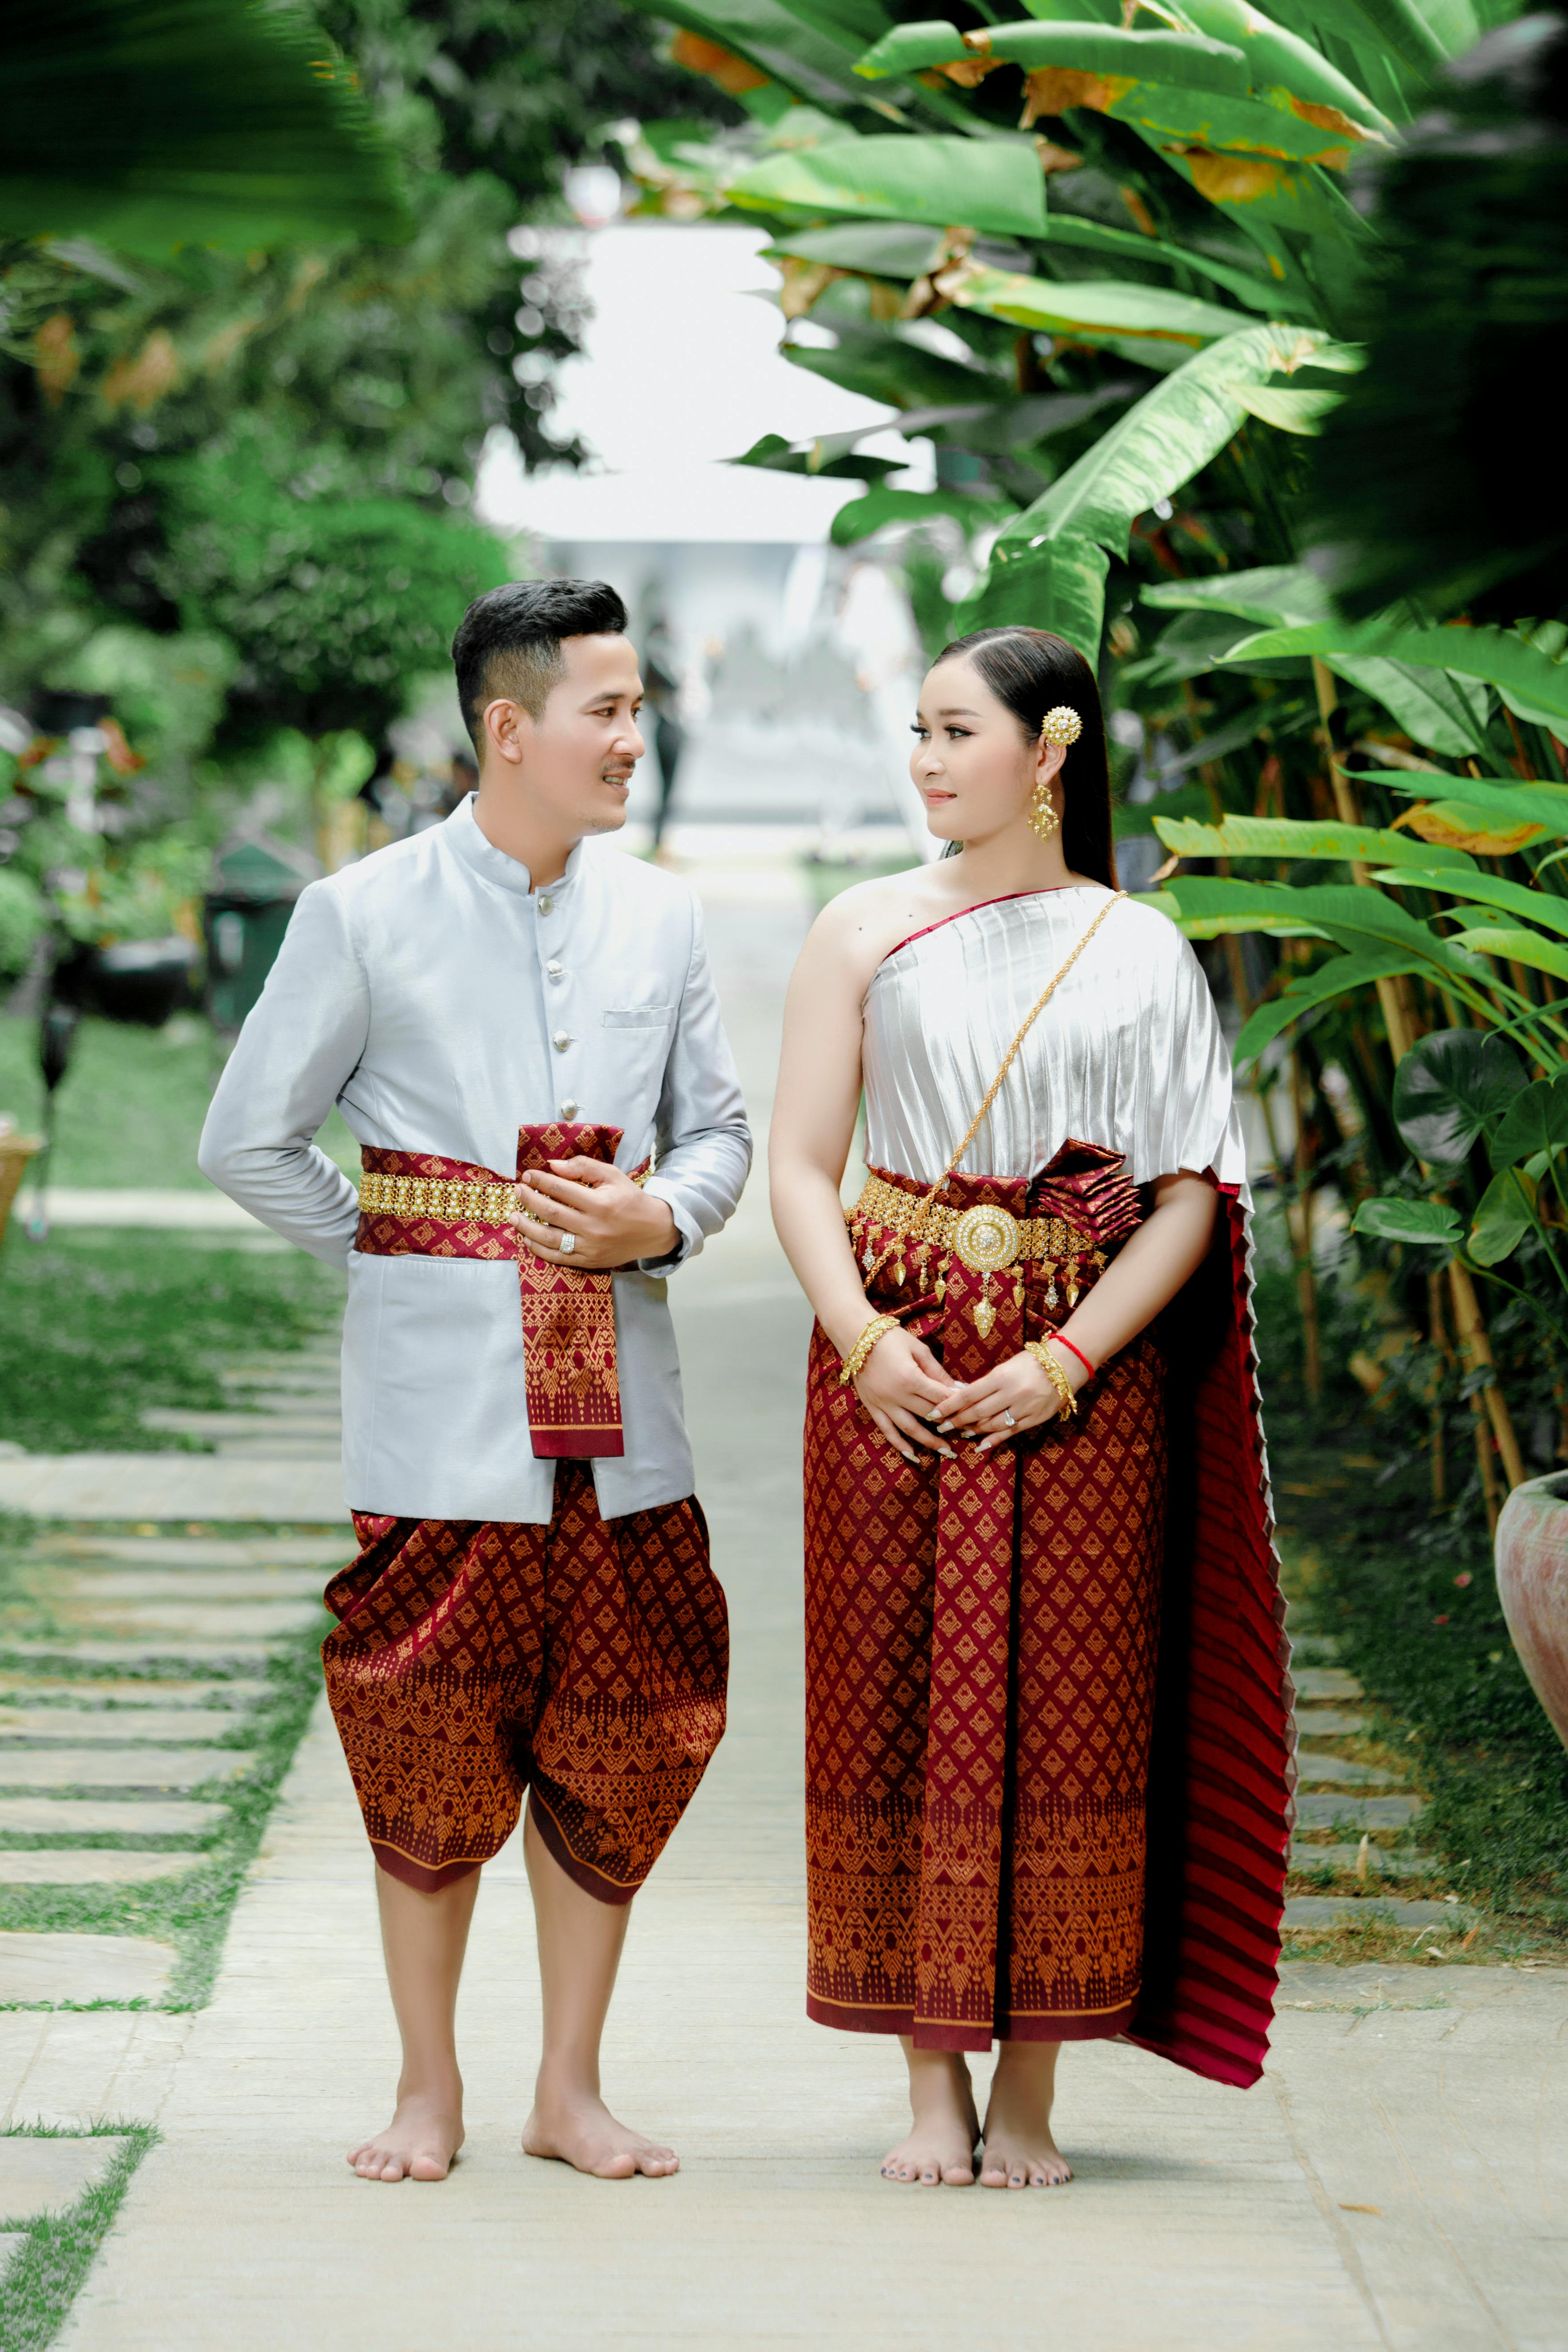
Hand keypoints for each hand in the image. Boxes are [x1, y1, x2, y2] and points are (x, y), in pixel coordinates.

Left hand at [508, 1158, 678, 1269]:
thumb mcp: (613, 1176)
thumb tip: (553, 1166)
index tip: (527, 1175)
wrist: (653, 1230)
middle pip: (551, 1212)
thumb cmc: (630, 1199)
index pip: (561, 1189)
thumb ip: (584, 1167)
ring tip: (513, 1216)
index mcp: (600, 1203)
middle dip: (529, 1200)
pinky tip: (528, 1239)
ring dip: (526, 1227)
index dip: (540, 1180)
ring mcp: (590, 1247)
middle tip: (517, 1191)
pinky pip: (558, 1257)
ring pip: (549, 1238)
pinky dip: (540, 1249)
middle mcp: (593, 1227)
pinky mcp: (589, 1261)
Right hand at [852, 1325, 960, 1461]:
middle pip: (928, 1414)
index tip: (969, 1410)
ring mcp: (883, 1403)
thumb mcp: (918, 1349)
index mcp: (910, 1378)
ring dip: (929, 1441)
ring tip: (946, 1451)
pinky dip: (899, 1445)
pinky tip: (913, 1456)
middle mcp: (896, 1395)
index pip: (940, 1397)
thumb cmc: (890, 1338)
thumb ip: (936, 1371)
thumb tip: (956, 1389)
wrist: (855, 1336)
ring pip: (910, 1428)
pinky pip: (887, 1430)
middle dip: (948, 1424)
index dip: (957, 1404)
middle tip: (965, 1432)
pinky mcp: (872, 1407)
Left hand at [935, 1343, 1083, 1452]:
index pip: (968, 1394)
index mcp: (1001, 1377)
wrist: (1065, 1365)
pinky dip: (993, 1440)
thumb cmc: (1030, 1363)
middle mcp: (1011, 1393)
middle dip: (956, 1421)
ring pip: (991, 1424)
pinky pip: (1009, 1433)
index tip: (933, 1413)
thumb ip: (986, 1384)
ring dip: (973, 1430)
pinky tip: (980, 1446)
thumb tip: (961, 1397)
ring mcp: (1023, 1408)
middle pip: (976, 1412)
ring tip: (959, 1432)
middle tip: (941, 1427)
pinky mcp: (1034, 1419)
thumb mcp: (1005, 1368)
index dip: (948, 1406)